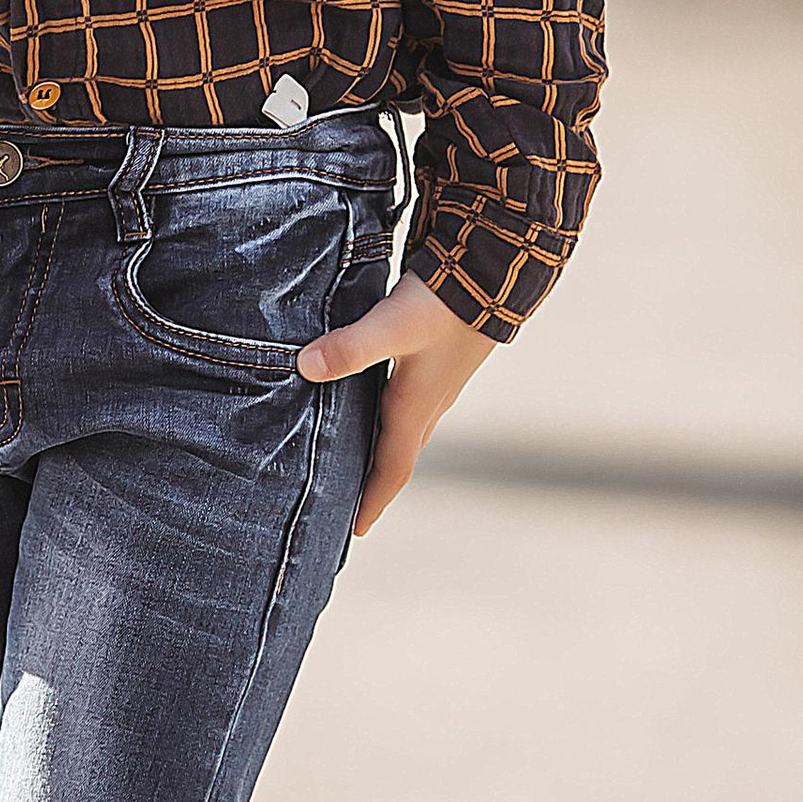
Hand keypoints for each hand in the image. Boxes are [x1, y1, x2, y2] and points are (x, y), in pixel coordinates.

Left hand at [296, 272, 496, 535]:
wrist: (497, 270)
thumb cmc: (445, 302)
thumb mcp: (392, 325)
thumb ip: (351, 347)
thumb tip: (305, 367)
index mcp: (416, 406)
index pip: (392, 467)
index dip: (372, 499)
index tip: (355, 531)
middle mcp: (430, 401)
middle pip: (398, 455)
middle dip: (374, 483)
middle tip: (349, 506)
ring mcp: (438, 381)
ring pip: (406, 429)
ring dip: (382, 450)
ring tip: (356, 462)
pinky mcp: (438, 359)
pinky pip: (410, 404)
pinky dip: (388, 417)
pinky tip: (373, 402)